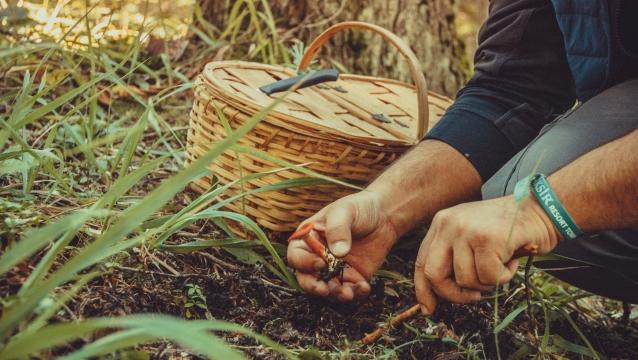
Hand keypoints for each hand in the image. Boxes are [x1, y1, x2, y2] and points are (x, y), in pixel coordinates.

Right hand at [287, 190, 398, 300]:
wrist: (384, 215)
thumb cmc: (358, 208)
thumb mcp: (345, 211)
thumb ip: (338, 229)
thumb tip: (338, 253)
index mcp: (308, 239)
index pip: (296, 256)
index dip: (305, 263)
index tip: (321, 263)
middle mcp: (317, 257)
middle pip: (307, 279)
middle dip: (315, 287)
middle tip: (326, 290)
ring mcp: (334, 269)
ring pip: (327, 289)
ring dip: (336, 294)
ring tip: (349, 293)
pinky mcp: (352, 277)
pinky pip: (349, 290)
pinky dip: (355, 293)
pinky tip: (364, 287)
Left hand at [414, 195, 560, 313]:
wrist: (541, 208)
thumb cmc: (507, 228)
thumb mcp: (470, 236)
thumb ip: (453, 258)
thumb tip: (435, 296)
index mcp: (441, 223)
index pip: (422, 262)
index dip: (423, 289)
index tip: (427, 309)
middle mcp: (448, 224)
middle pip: (434, 274)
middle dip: (453, 294)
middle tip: (474, 296)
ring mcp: (466, 230)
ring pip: (465, 280)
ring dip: (487, 283)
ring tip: (501, 264)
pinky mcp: (487, 239)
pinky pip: (489, 277)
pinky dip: (504, 277)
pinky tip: (511, 259)